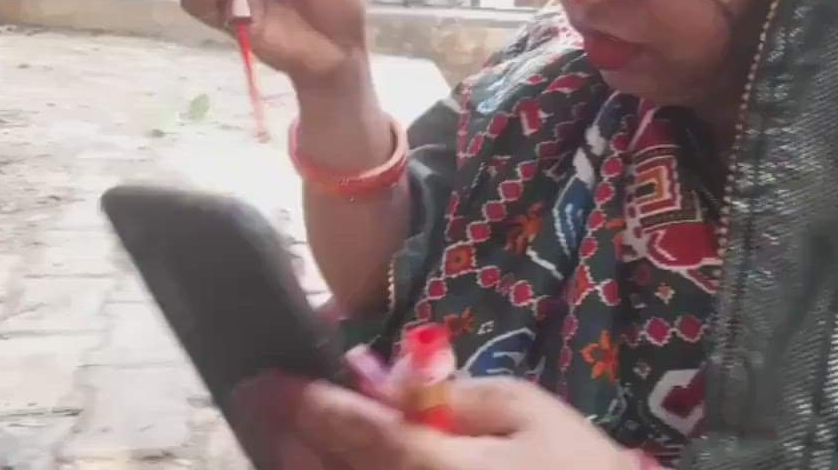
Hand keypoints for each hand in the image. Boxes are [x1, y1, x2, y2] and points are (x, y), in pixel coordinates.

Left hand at [238, 374, 640, 469]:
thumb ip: (457, 393)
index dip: (306, 405)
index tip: (264, 377)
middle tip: (260, 401)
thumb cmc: (577, 469)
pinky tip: (323, 464)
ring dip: (298, 468)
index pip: (359, 435)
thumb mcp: (529, 410)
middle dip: (286, 438)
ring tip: (282, 435)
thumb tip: (389, 384)